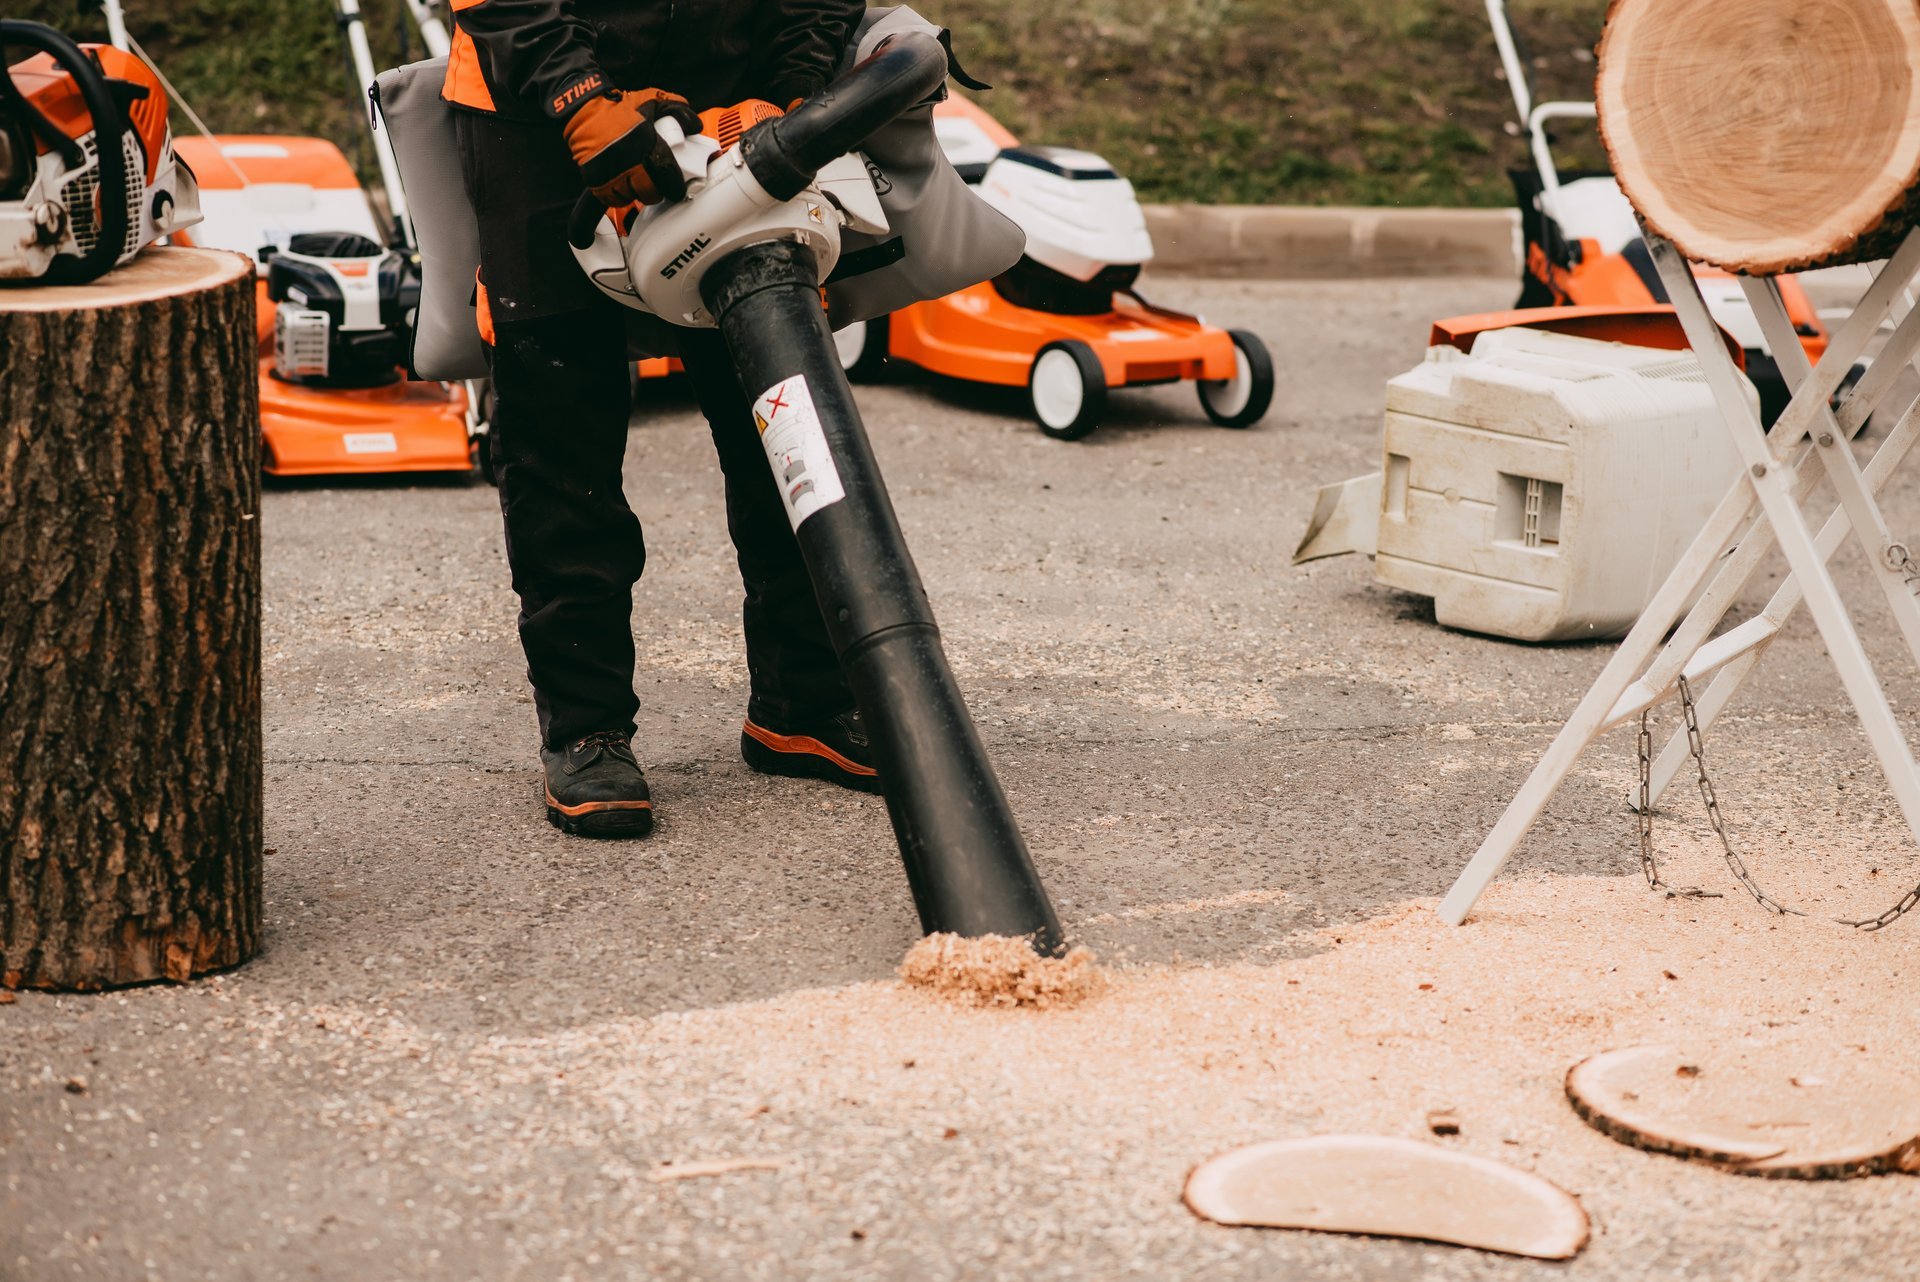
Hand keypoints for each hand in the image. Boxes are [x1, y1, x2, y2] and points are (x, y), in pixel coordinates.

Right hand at [564, 87, 702, 206]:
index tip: (677, 188)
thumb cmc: (619, 107)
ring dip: (635, 194)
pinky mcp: (596, 179)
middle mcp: (629, 161)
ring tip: (636, 183)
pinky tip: (621, 185)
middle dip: (655, 192)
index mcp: (647, 143)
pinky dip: (617, 196)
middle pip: (650, 193)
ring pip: (630, 198)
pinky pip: (611, 199)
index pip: (667, 174)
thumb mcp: (652, 100)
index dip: (675, 186)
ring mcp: (611, 172)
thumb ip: (677, 110)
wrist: (584, 109)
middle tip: (655, 186)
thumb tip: (696, 125)